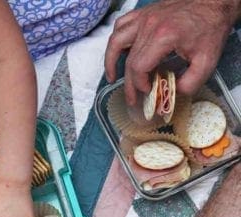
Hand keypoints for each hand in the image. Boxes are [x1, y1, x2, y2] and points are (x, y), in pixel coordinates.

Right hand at [105, 0, 238, 105]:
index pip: (138, 67)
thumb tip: (172, 94)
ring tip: (112, 78)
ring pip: (116, 41)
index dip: (139, 84)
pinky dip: (116, 41)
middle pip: (128, 61)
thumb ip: (190, 83)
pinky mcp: (144, 13)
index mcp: (163, 37)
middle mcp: (149, 26)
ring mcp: (144, 18)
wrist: (214, 2)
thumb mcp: (207, 61)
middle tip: (132, 99)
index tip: (148, 92)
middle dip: (129, 84)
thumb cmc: (210, 28)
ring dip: (110, 61)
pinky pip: (121, 25)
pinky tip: (119, 53)